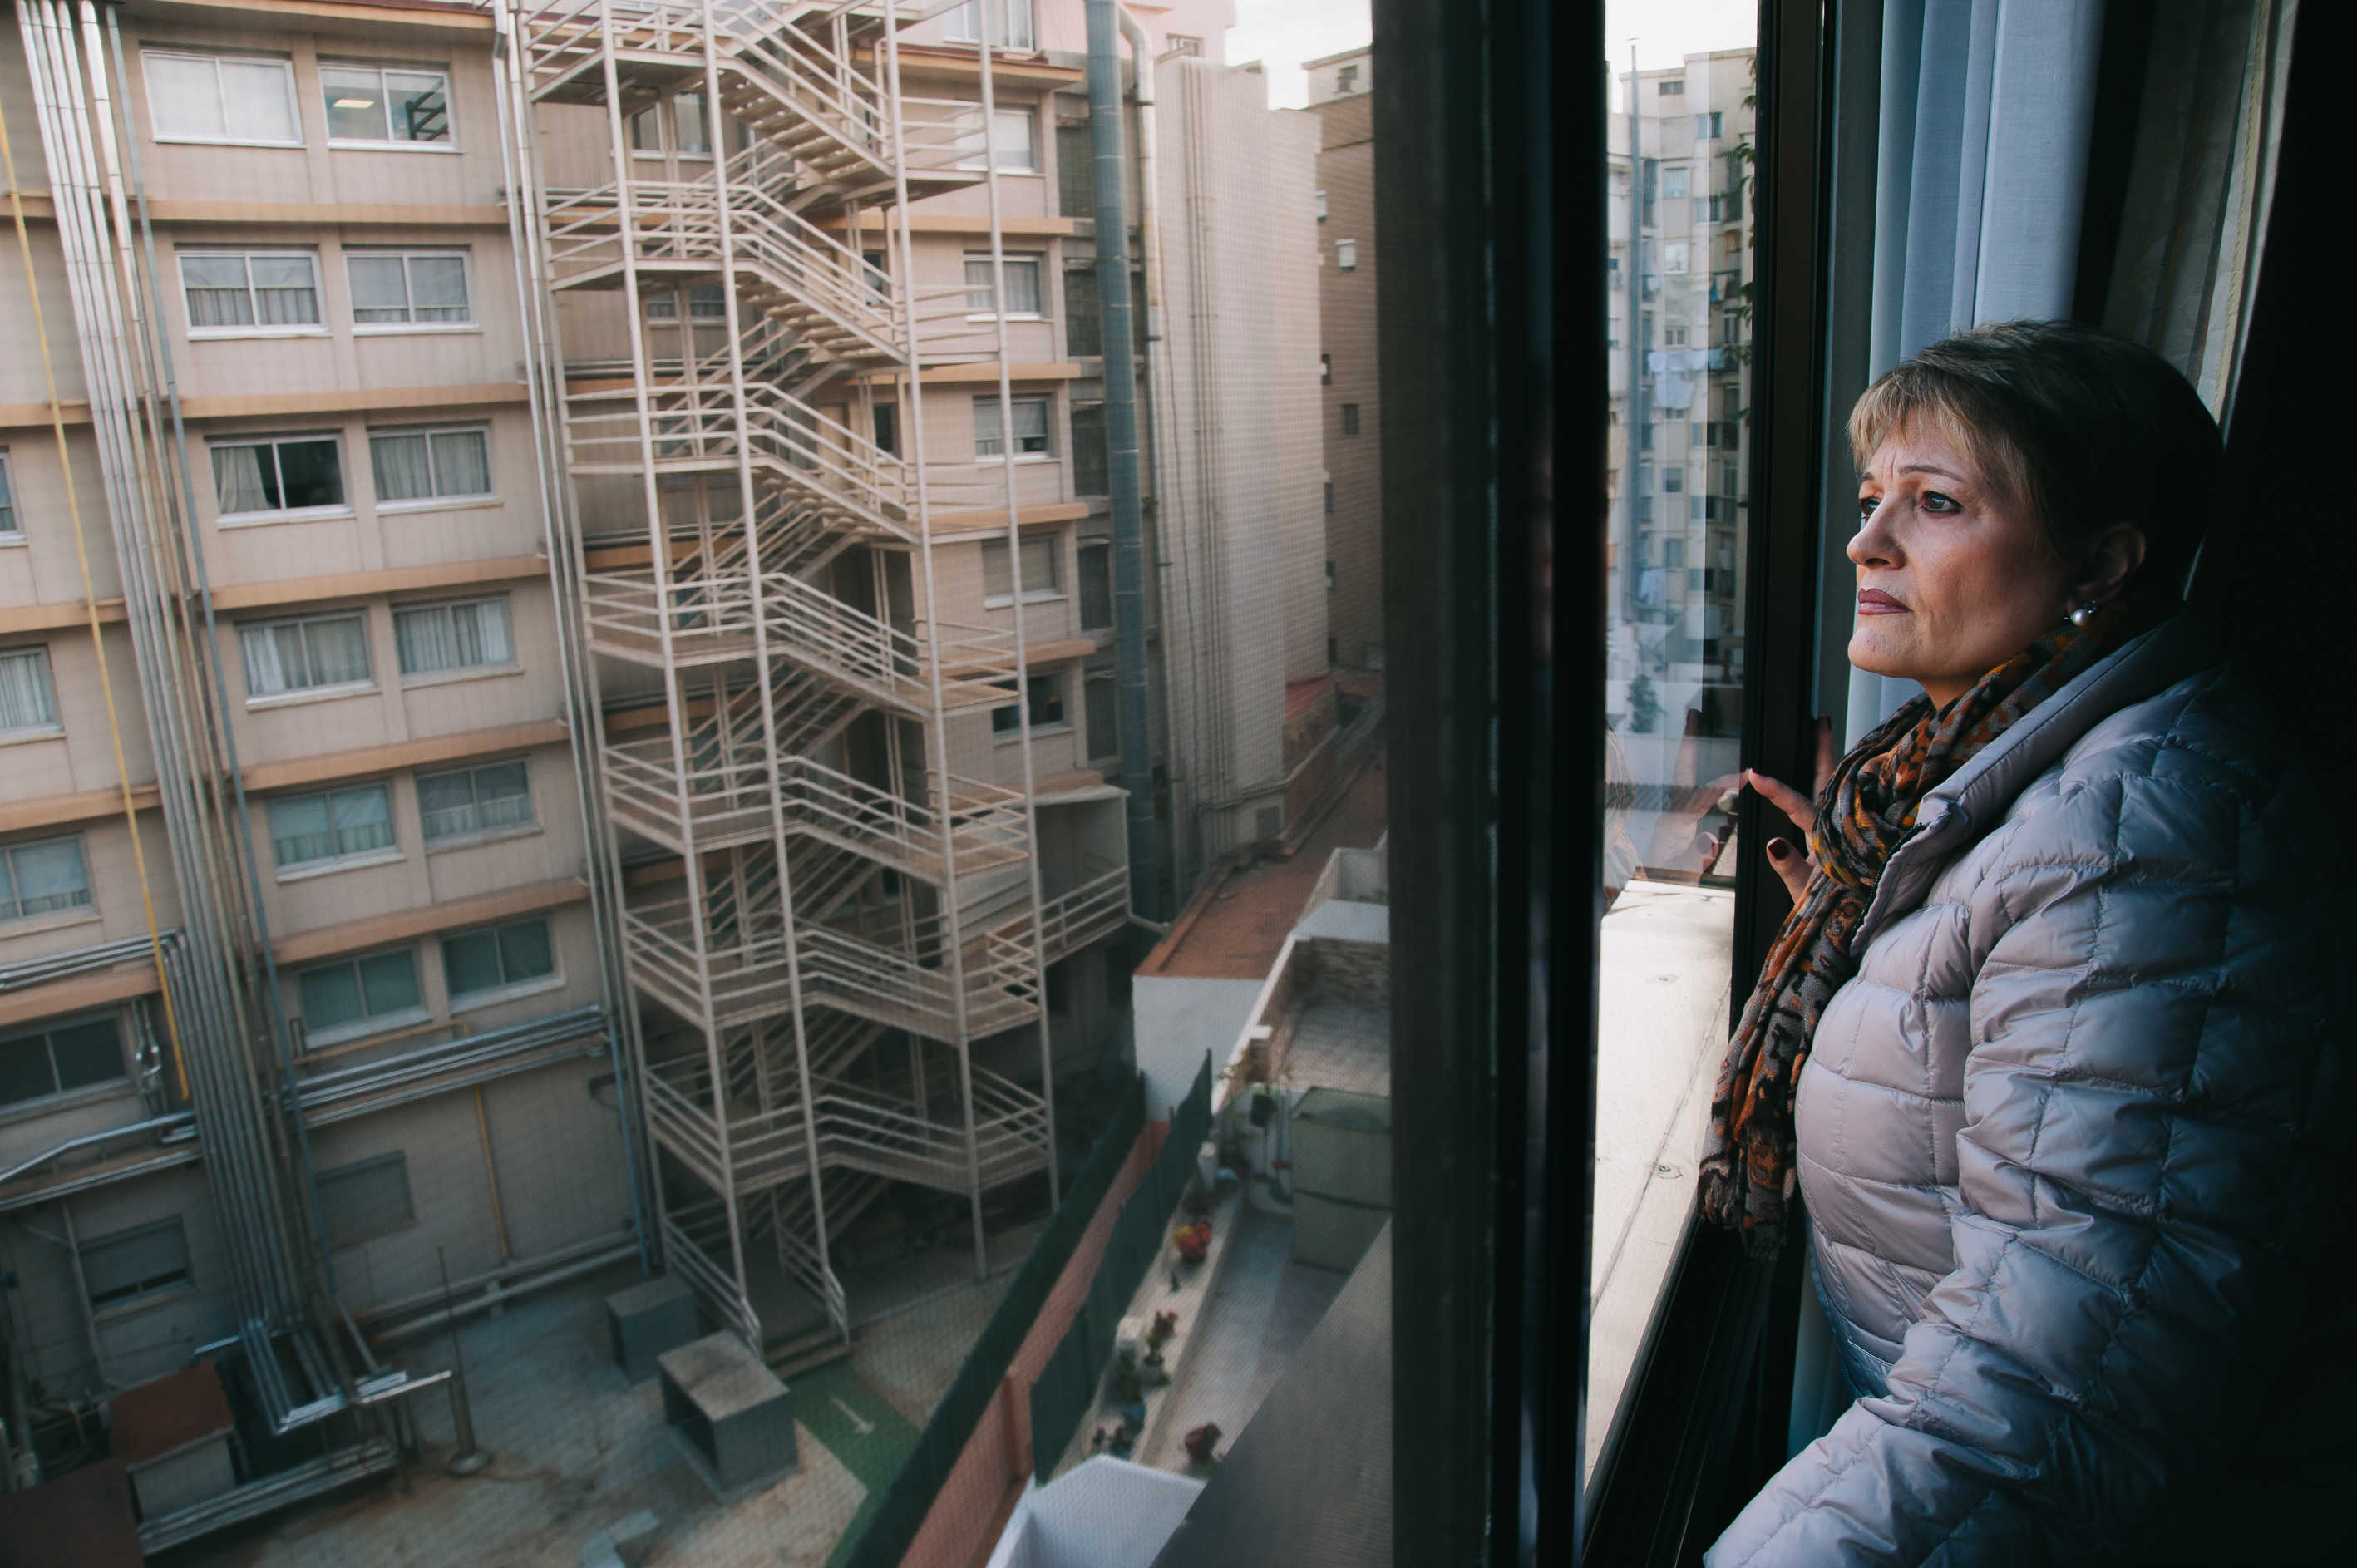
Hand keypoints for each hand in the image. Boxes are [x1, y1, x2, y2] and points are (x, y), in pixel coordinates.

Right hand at [1745, 715, 1834, 902]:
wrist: (1860, 928)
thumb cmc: (1832, 912)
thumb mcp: (1805, 894)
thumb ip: (1790, 869)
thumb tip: (1773, 842)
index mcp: (1825, 840)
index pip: (1799, 807)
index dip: (1777, 790)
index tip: (1755, 774)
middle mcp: (1836, 831)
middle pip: (1829, 784)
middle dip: (1824, 751)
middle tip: (1821, 720)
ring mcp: (1842, 833)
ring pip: (1837, 791)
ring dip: (1831, 763)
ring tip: (1825, 736)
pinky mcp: (1846, 840)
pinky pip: (1841, 804)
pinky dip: (1837, 785)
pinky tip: (1834, 775)